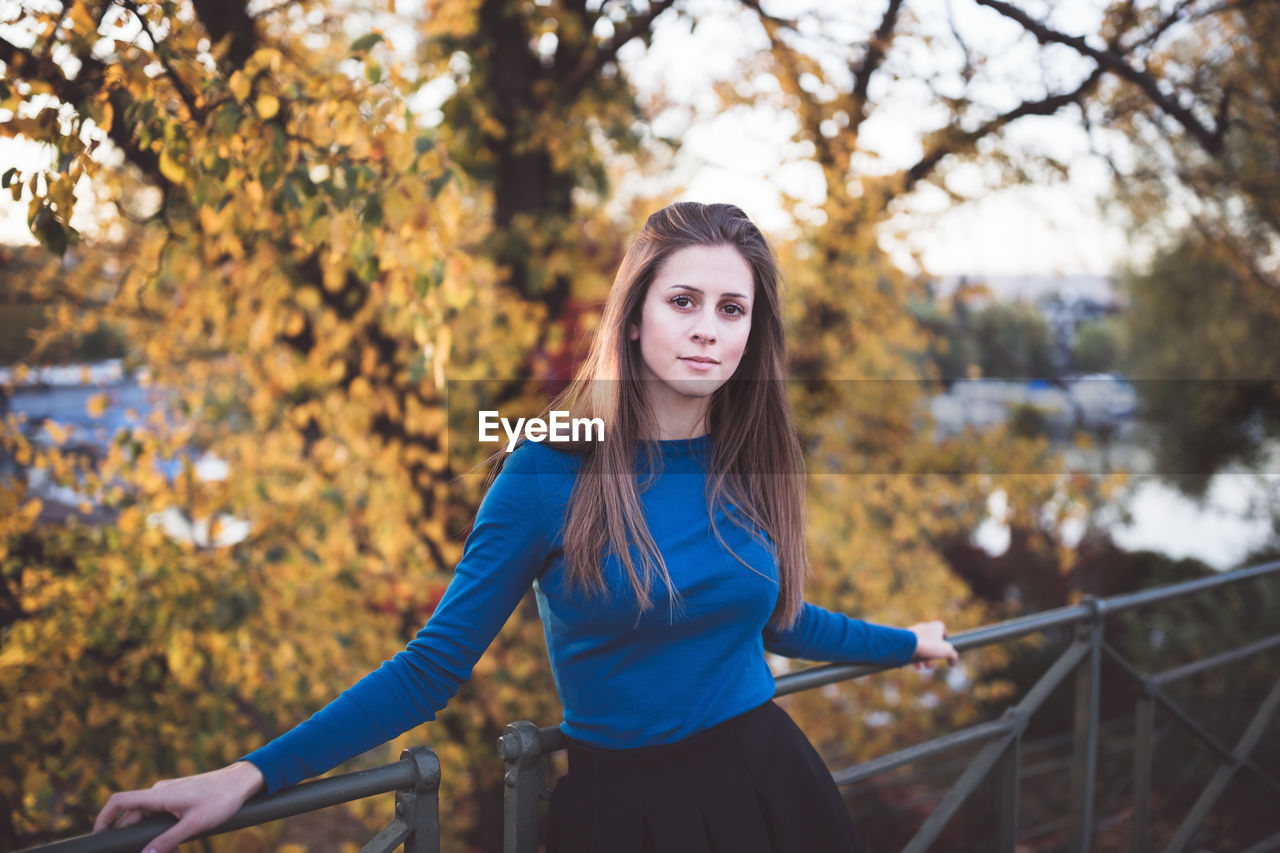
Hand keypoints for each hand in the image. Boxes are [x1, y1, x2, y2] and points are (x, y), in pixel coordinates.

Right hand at [93, 760, 265, 852]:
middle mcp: (159, 792)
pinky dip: (162, 830)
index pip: (119, 802)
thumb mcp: (194, 825)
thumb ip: (168, 841)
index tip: (97, 837)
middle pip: (132, 816)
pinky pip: (161, 814)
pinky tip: (175, 844)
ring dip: (151, 837)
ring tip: (167, 851)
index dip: (103, 819)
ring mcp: (169, 793)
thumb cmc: (221, 799)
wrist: (242, 781)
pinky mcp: (178, 796)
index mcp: (158, 795)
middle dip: (133, 838)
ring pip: (148, 818)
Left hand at [907, 620, 958, 670]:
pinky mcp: (904, 639)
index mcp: (934, 626)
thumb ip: (953, 655)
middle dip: (933, 654)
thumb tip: (952, 662)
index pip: (942, 629)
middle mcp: (923, 627)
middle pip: (932, 641)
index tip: (945, 648)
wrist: (906, 645)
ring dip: (924, 658)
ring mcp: (913, 633)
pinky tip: (916, 665)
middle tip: (932, 662)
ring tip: (924, 665)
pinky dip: (914, 658)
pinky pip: (911, 649)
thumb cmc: (928, 645)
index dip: (945, 639)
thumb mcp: (946, 651)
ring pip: (922, 646)